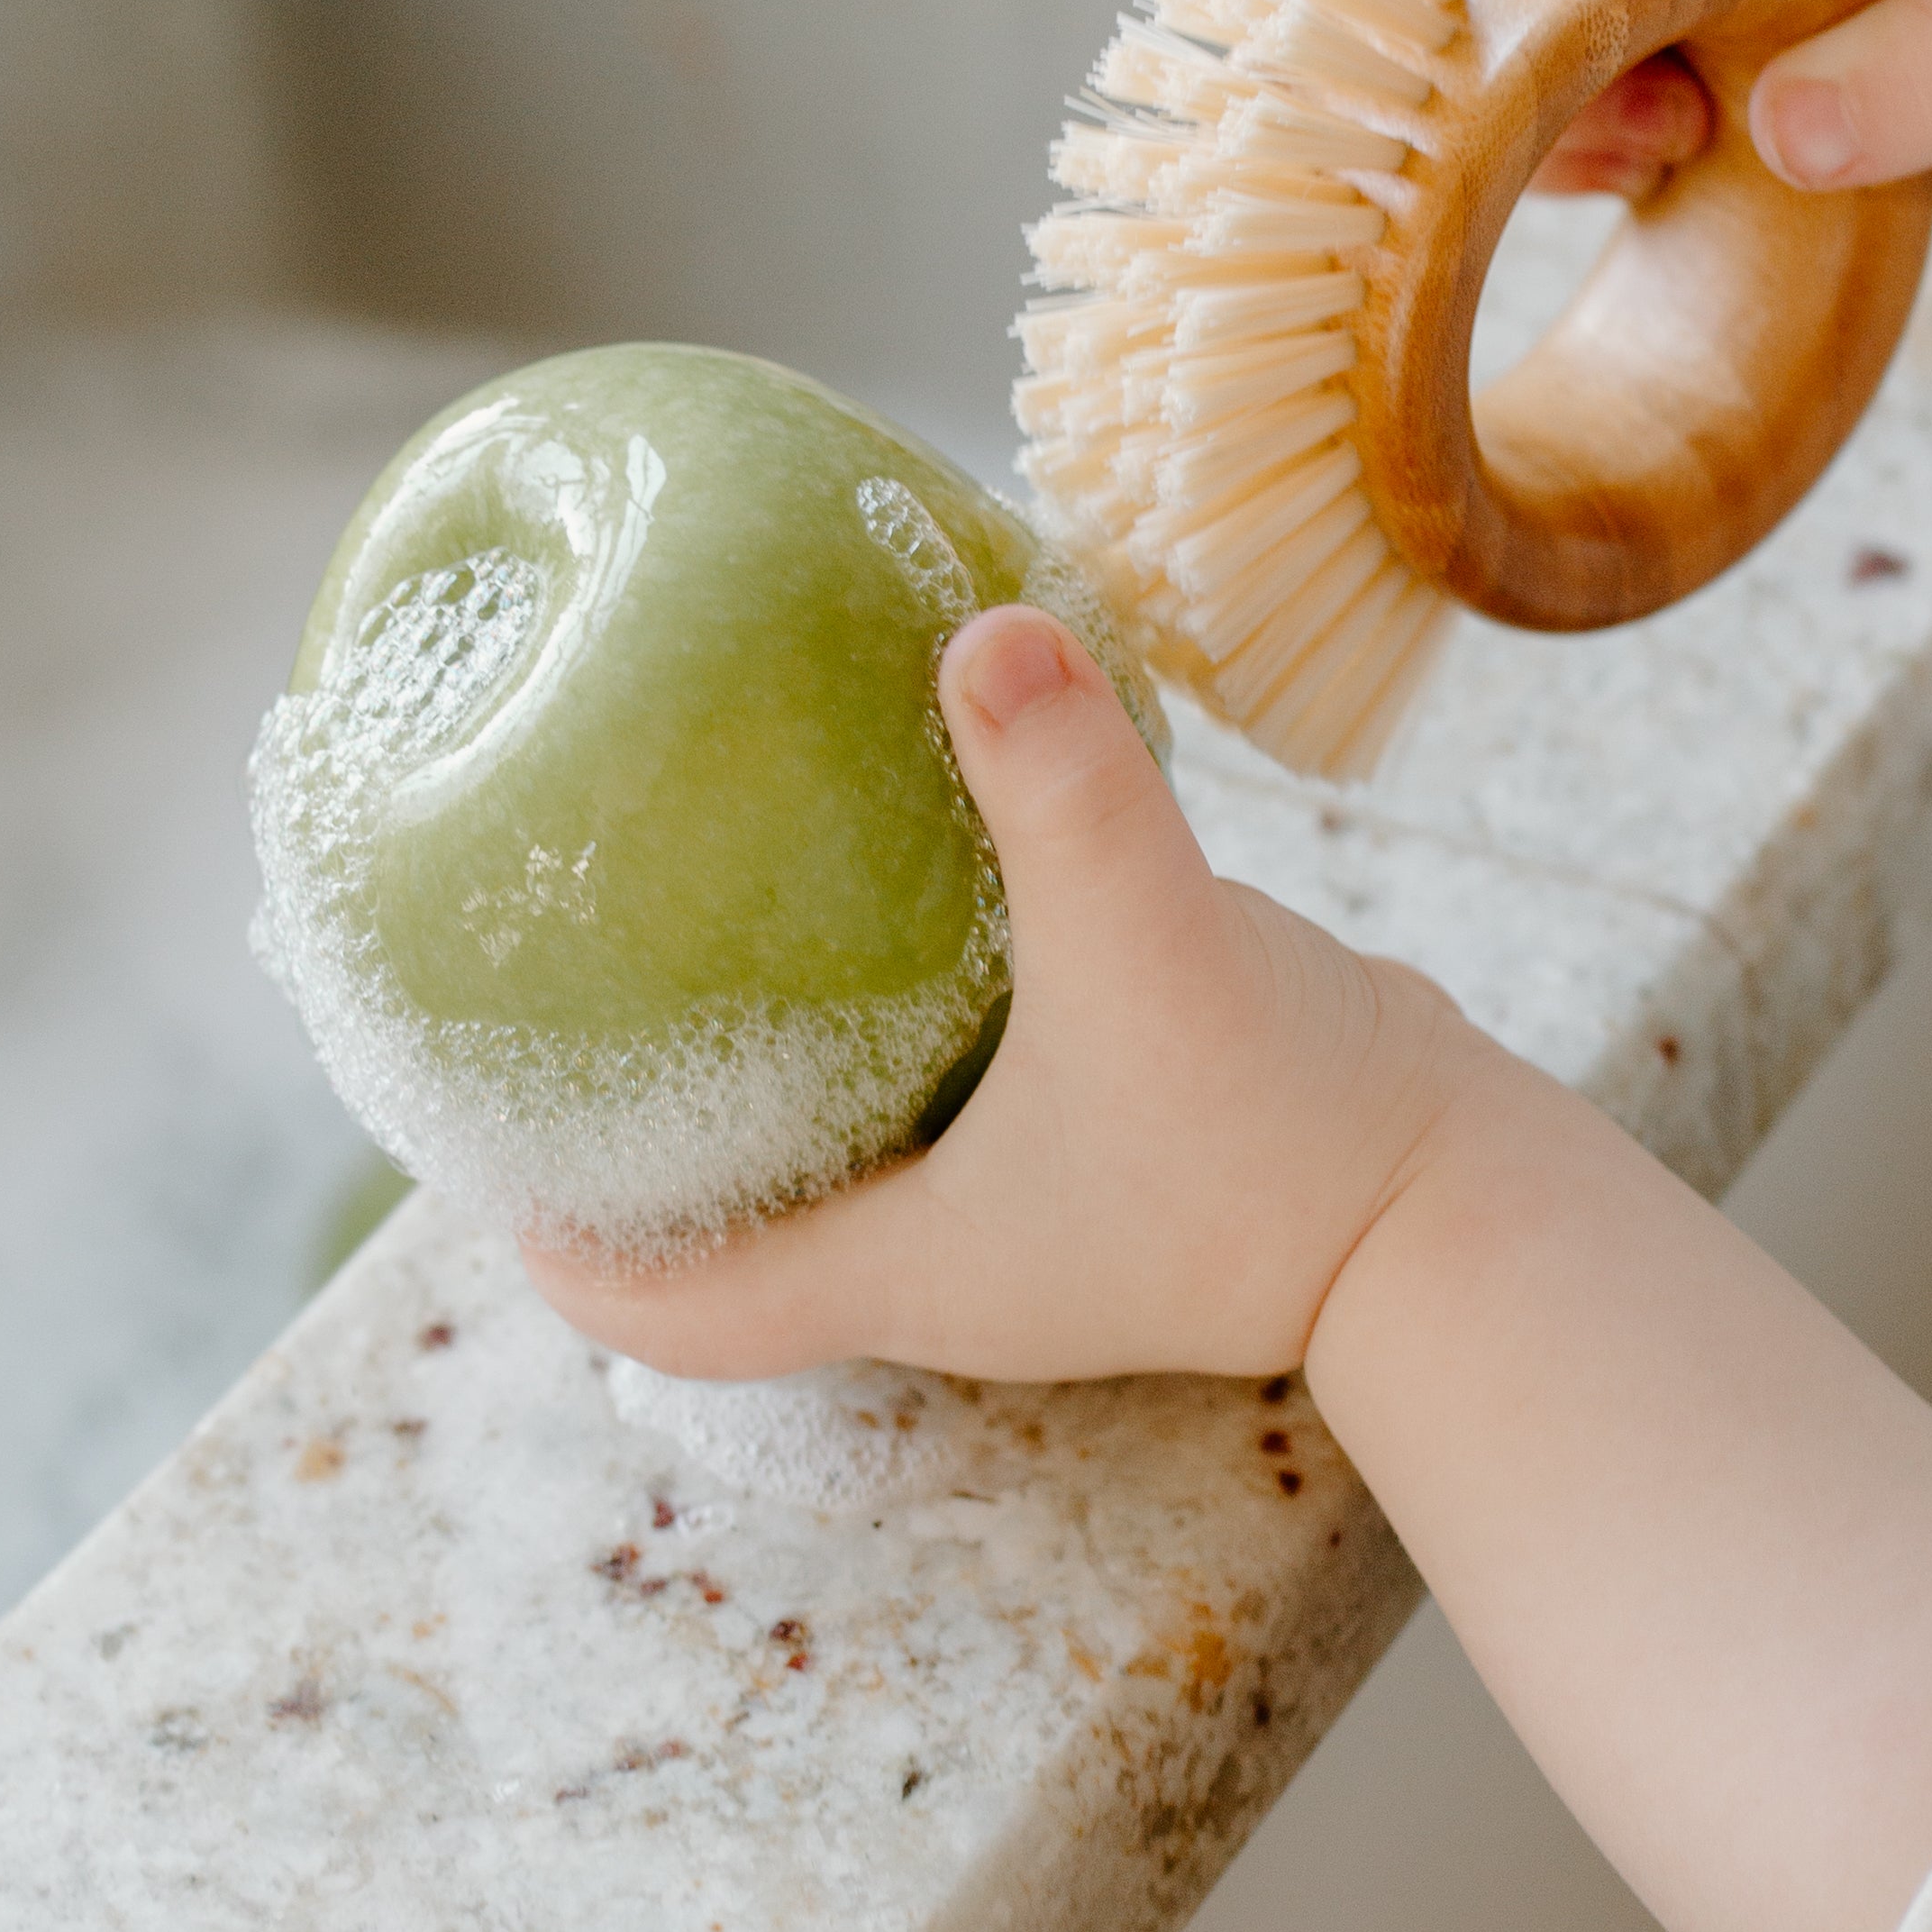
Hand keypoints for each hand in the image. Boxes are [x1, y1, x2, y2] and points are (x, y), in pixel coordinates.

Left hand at [519, 608, 1480, 1384]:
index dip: (555, 1240)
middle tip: (551, 1005)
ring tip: (686, 938)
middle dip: (632, 1148)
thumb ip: (1066, 793)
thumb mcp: (1156, 944)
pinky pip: (935, 1098)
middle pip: (725, 1241)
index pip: (668, 1303)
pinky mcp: (1093, 1151)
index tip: (469, 1135)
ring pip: (835, 1165)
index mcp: (902, 1268)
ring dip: (760, 1085)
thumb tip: (979, 628)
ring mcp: (1019, 1217)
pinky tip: (874, 891)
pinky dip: (883, 1023)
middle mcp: (941, 1259)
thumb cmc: (1291, 1129)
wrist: (1463, 1198)